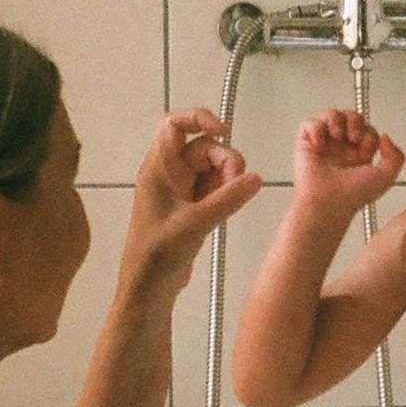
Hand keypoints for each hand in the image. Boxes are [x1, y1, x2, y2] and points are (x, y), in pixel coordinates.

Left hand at [124, 109, 261, 289]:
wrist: (148, 288)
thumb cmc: (157, 255)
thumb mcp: (195, 224)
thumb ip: (227, 199)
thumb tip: (256, 178)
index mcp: (158, 168)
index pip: (173, 124)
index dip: (198, 118)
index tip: (223, 132)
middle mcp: (169, 173)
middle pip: (204, 147)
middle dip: (225, 161)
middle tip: (237, 185)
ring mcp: (181, 189)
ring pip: (213, 167)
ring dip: (228, 178)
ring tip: (233, 199)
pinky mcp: (192, 206)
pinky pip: (215, 186)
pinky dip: (226, 192)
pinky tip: (229, 209)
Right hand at [292, 109, 405, 216]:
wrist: (328, 203)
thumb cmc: (352, 196)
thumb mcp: (386, 177)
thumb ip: (396, 156)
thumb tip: (385, 136)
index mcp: (358, 155)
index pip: (367, 130)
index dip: (369, 136)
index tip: (365, 153)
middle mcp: (341, 149)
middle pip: (350, 117)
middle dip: (355, 121)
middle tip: (354, 138)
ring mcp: (323, 146)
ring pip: (331, 115)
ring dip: (336, 120)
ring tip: (337, 136)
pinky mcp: (306, 145)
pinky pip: (309, 123)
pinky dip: (316, 128)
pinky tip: (320, 143)